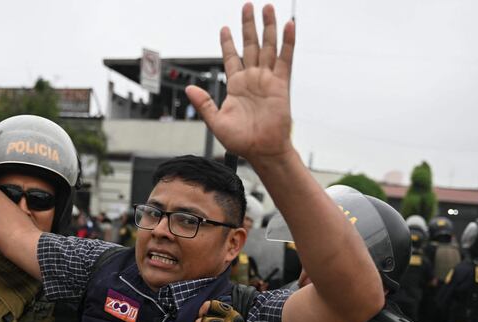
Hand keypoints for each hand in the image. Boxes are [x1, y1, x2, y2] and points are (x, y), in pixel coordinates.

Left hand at [185, 3, 294, 165]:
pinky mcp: (281, 85)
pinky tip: (288, 26)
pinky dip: (287, 43)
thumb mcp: (216, 122)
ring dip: (268, 27)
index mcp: (236, 86)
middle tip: (247, 6)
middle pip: (250, 45)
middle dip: (248, 26)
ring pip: (268, 47)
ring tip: (267, 7)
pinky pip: (285, 59)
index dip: (228, 42)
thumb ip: (204, 104)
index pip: (231, 58)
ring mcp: (267, 80)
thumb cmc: (241, 142)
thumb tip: (189, 88)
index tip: (224, 28)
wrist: (262, 151)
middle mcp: (252, 79)